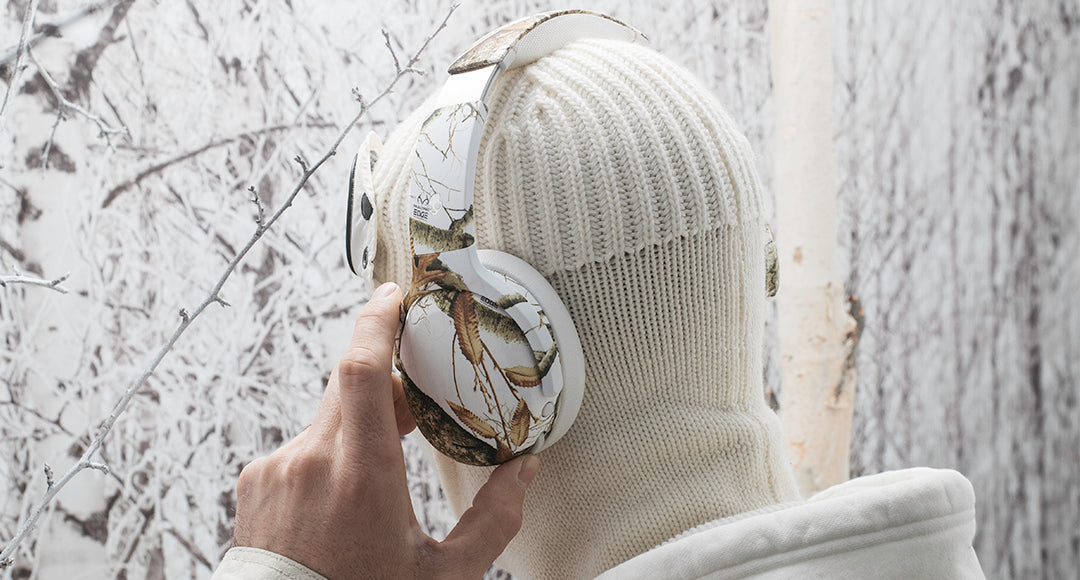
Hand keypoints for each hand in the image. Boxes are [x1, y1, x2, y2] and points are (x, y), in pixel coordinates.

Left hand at [232, 282, 539, 578]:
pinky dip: (330, 456)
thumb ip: (493, 521)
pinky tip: (343, 499)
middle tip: (419, 385)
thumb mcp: (444, 576)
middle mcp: (312, 462)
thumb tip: (524, 472)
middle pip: (351, 384)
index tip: (393, 294)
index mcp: (361, 476)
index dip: (376, 322)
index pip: (359, 370)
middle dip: (388, 377)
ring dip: (362, 426)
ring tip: (385, 464)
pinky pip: (303, 448)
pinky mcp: (256, 482)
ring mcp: (277, 469)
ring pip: (330, 419)